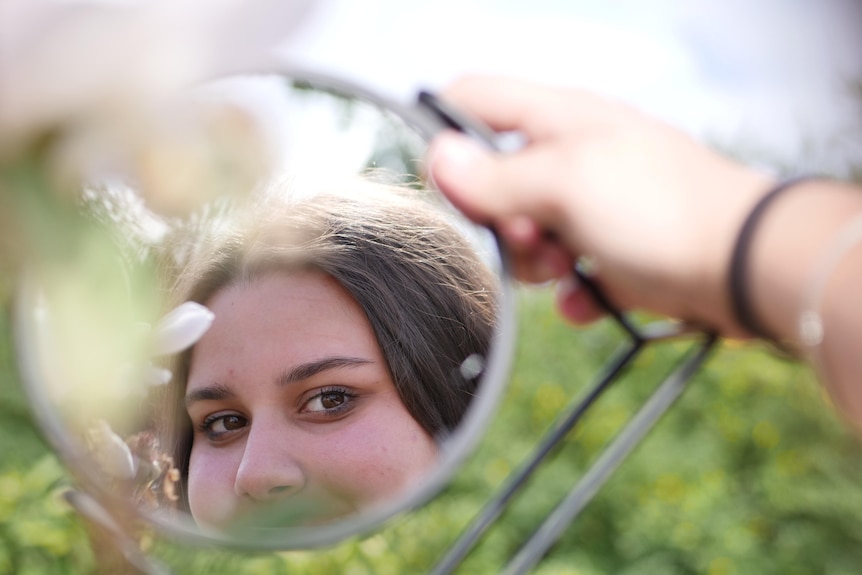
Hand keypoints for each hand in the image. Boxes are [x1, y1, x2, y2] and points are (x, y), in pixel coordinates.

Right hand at [427, 75, 770, 336]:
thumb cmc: (661, 211)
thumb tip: (439, 159)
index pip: (475, 98)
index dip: (445, 133)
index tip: (448, 184)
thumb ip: (495, 176)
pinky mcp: (615, 245)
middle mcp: (575, 153)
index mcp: (559, 118)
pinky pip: (568, 267)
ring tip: (569, 265)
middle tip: (530, 234)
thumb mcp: (562, 184)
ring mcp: (596, 200)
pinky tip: (591, 293)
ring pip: (530, 230)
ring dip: (535, 259)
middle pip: (496, 178)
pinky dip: (571, 286)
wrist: (745, 266)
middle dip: (500, 217)